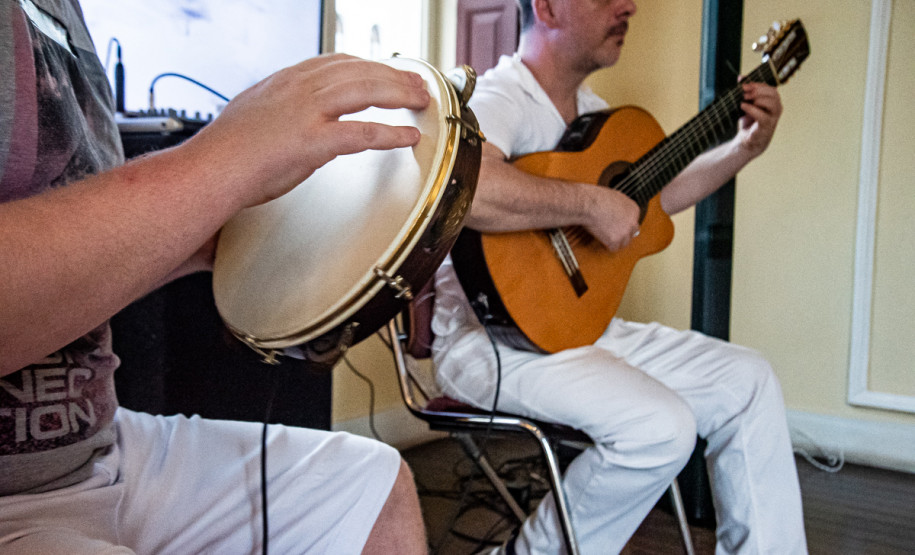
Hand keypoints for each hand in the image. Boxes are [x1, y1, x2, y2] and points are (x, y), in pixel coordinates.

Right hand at [190, 53, 430, 206]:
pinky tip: (407, 138)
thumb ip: (282, 111)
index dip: (368, 65)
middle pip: (359, 70)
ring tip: (421, 102)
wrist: (208, 171)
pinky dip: (390, 134)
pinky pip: (361, 133)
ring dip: (399, 95)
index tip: (387, 70)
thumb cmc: (226, 153)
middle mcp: (298, 88)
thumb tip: (297, 121)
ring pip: (366, 91)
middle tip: (418, 84)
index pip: (337, 62)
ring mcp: (306, 112)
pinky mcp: (312, 141)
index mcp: (285, 81)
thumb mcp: (256, 115)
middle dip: (394, 75)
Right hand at [583, 187, 640, 251]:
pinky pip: (613, 248)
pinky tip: (599, 238)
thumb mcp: (615, 197)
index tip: (614, 225)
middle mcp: (633, 221)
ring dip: (614, 241)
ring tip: (603, 235)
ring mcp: (625, 232)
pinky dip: (605, 245)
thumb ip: (621, 206)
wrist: (588, 204)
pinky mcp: (615, 240)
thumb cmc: (596, 198)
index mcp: (634, 209)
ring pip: (623, 243)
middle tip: (609, 232)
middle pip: (631, 234)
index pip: (633, 222)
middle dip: (621, 234)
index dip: (622, 225)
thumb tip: (618, 212)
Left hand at [737, 81, 782, 157]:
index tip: (744, 84)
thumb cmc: (749, 120)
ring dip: (757, 99)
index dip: (758, 84)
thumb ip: (745, 90)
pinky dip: (752, 109)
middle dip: (758, 90)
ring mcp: (773, 117)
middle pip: (773, 93)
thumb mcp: (746, 103)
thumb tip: (741, 77)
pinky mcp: (767, 126)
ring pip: (772, 103)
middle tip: (744, 92)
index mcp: (773, 100)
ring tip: (744, 100)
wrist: (747, 140)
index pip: (770, 87)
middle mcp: (776, 107)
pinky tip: (743, 106)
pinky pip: (763, 116)